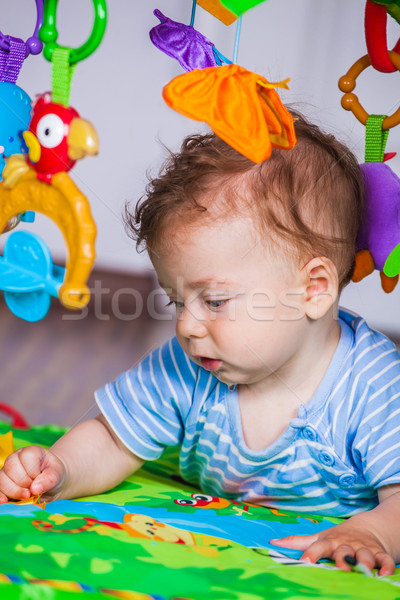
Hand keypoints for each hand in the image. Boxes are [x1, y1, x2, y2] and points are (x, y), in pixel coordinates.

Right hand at [0, 445, 65, 502]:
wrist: (49, 483)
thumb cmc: (53, 475)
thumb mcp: (57, 475)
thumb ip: (48, 479)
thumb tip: (35, 489)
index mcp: (30, 452)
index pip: (26, 457)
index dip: (32, 472)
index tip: (39, 480)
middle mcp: (15, 458)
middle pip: (11, 468)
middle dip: (22, 483)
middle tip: (32, 491)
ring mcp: (6, 470)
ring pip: (1, 479)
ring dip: (13, 491)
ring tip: (26, 497)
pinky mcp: (2, 484)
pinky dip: (0, 496)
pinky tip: (5, 502)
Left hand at [270, 517, 395, 575]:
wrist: (366, 528)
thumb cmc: (337, 537)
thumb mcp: (319, 538)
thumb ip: (298, 542)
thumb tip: (273, 543)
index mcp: (329, 542)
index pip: (318, 546)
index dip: (312, 553)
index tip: (305, 561)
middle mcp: (346, 545)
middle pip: (343, 551)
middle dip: (342, 558)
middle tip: (340, 567)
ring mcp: (363, 548)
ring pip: (365, 555)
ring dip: (364, 562)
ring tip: (363, 570)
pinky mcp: (379, 553)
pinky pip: (384, 560)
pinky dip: (386, 566)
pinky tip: (385, 574)